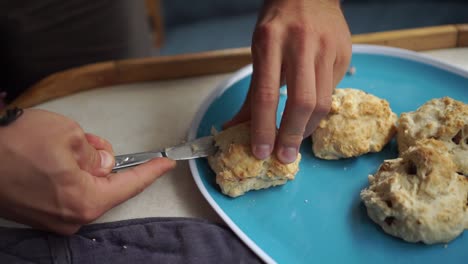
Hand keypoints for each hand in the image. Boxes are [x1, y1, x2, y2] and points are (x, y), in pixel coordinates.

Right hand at [0, 109, 175, 234]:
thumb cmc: (12, 145)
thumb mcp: (69, 135)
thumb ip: (95, 152)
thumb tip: (103, 163)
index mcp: (84, 200)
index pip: (130, 185)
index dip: (151, 172)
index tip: (165, 165)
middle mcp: (70, 217)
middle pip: (106, 186)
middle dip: (105, 162)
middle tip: (91, 142)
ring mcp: (54, 219)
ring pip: (86, 187)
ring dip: (84, 166)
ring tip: (63, 147)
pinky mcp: (40, 214)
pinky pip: (68, 193)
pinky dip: (70, 175)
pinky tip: (54, 159)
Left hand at [226, 0, 350, 162]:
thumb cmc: (278, 24)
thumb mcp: (258, 51)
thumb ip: (251, 93)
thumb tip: (233, 128)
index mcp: (270, 41)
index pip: (266, 94)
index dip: (263, 128)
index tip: (261, 152)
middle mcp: (300, 43)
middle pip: (302, 102)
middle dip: (292, 135)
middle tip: (284, 156)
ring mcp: (326, 48)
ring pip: (323, 101)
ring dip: (307, 128)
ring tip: (296, 139)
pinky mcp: (345, 54)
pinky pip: (333, 91)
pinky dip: (319, 109)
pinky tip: (309, 113)